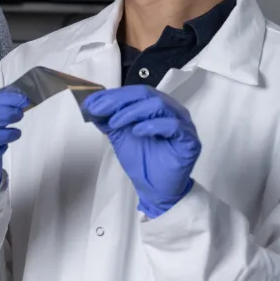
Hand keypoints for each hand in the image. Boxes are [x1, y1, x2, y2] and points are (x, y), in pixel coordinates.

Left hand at [82, 86, 200, 217]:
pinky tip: (137, 131)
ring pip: (159, 105)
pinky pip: (174, 126)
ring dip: (132, 111)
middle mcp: (172, 111)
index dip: (112, 95)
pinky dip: (153, 125)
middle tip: (98, 109)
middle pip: (146, 94)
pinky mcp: (189, 141)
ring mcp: (183, 124)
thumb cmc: (141, 159)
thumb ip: (107, 118)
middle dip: (118, 100)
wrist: (154, 188)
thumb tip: (90, 104)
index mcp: (156, 106)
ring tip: (115, 123)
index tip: (90, 102)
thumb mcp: (118, 135)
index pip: (135, 92)